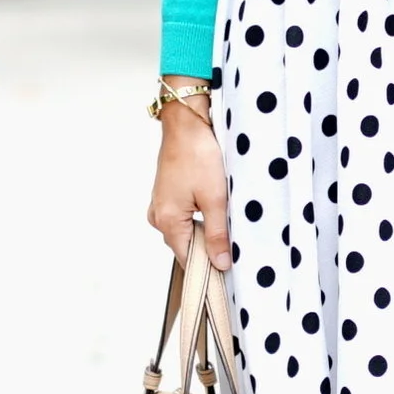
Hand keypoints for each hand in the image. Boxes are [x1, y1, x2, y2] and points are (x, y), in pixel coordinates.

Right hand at [147, 84, 231, 267]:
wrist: (186, 122)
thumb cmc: (196, 153)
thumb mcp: (215, 198)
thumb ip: (218, 234)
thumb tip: (221, 263)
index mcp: (167, 221)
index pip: (188, 260)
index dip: (210, 268)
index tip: (230, 270)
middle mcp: (158, 216)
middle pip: (187, 246)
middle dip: (210, 248)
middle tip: (235, 244)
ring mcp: (161, 205)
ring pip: (188, 231)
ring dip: (207, 231)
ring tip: (226, 220)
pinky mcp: (168, 195)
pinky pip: (185, 217)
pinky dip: (201, 218)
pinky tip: (216, 209)